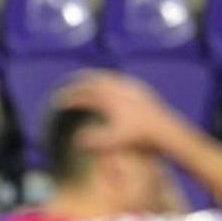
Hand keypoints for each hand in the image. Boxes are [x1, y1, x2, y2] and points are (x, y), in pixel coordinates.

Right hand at [53, 70, 186, 152]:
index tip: (59, 104)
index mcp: (108, 99)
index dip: (68, 99)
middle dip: (76, 87)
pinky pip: (117, 80)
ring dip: (91, 81)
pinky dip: (106, 81)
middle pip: (90, 83)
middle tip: (67, 90)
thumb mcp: (113, 141)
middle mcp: (117, 89)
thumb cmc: (137, 136)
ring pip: (104, 78)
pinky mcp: (137, 88)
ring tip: (84, 85)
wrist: (163, 128)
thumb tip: (76, 141)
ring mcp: (128, 86)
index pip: (82, 96)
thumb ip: (93, 142)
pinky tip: (106, 87)